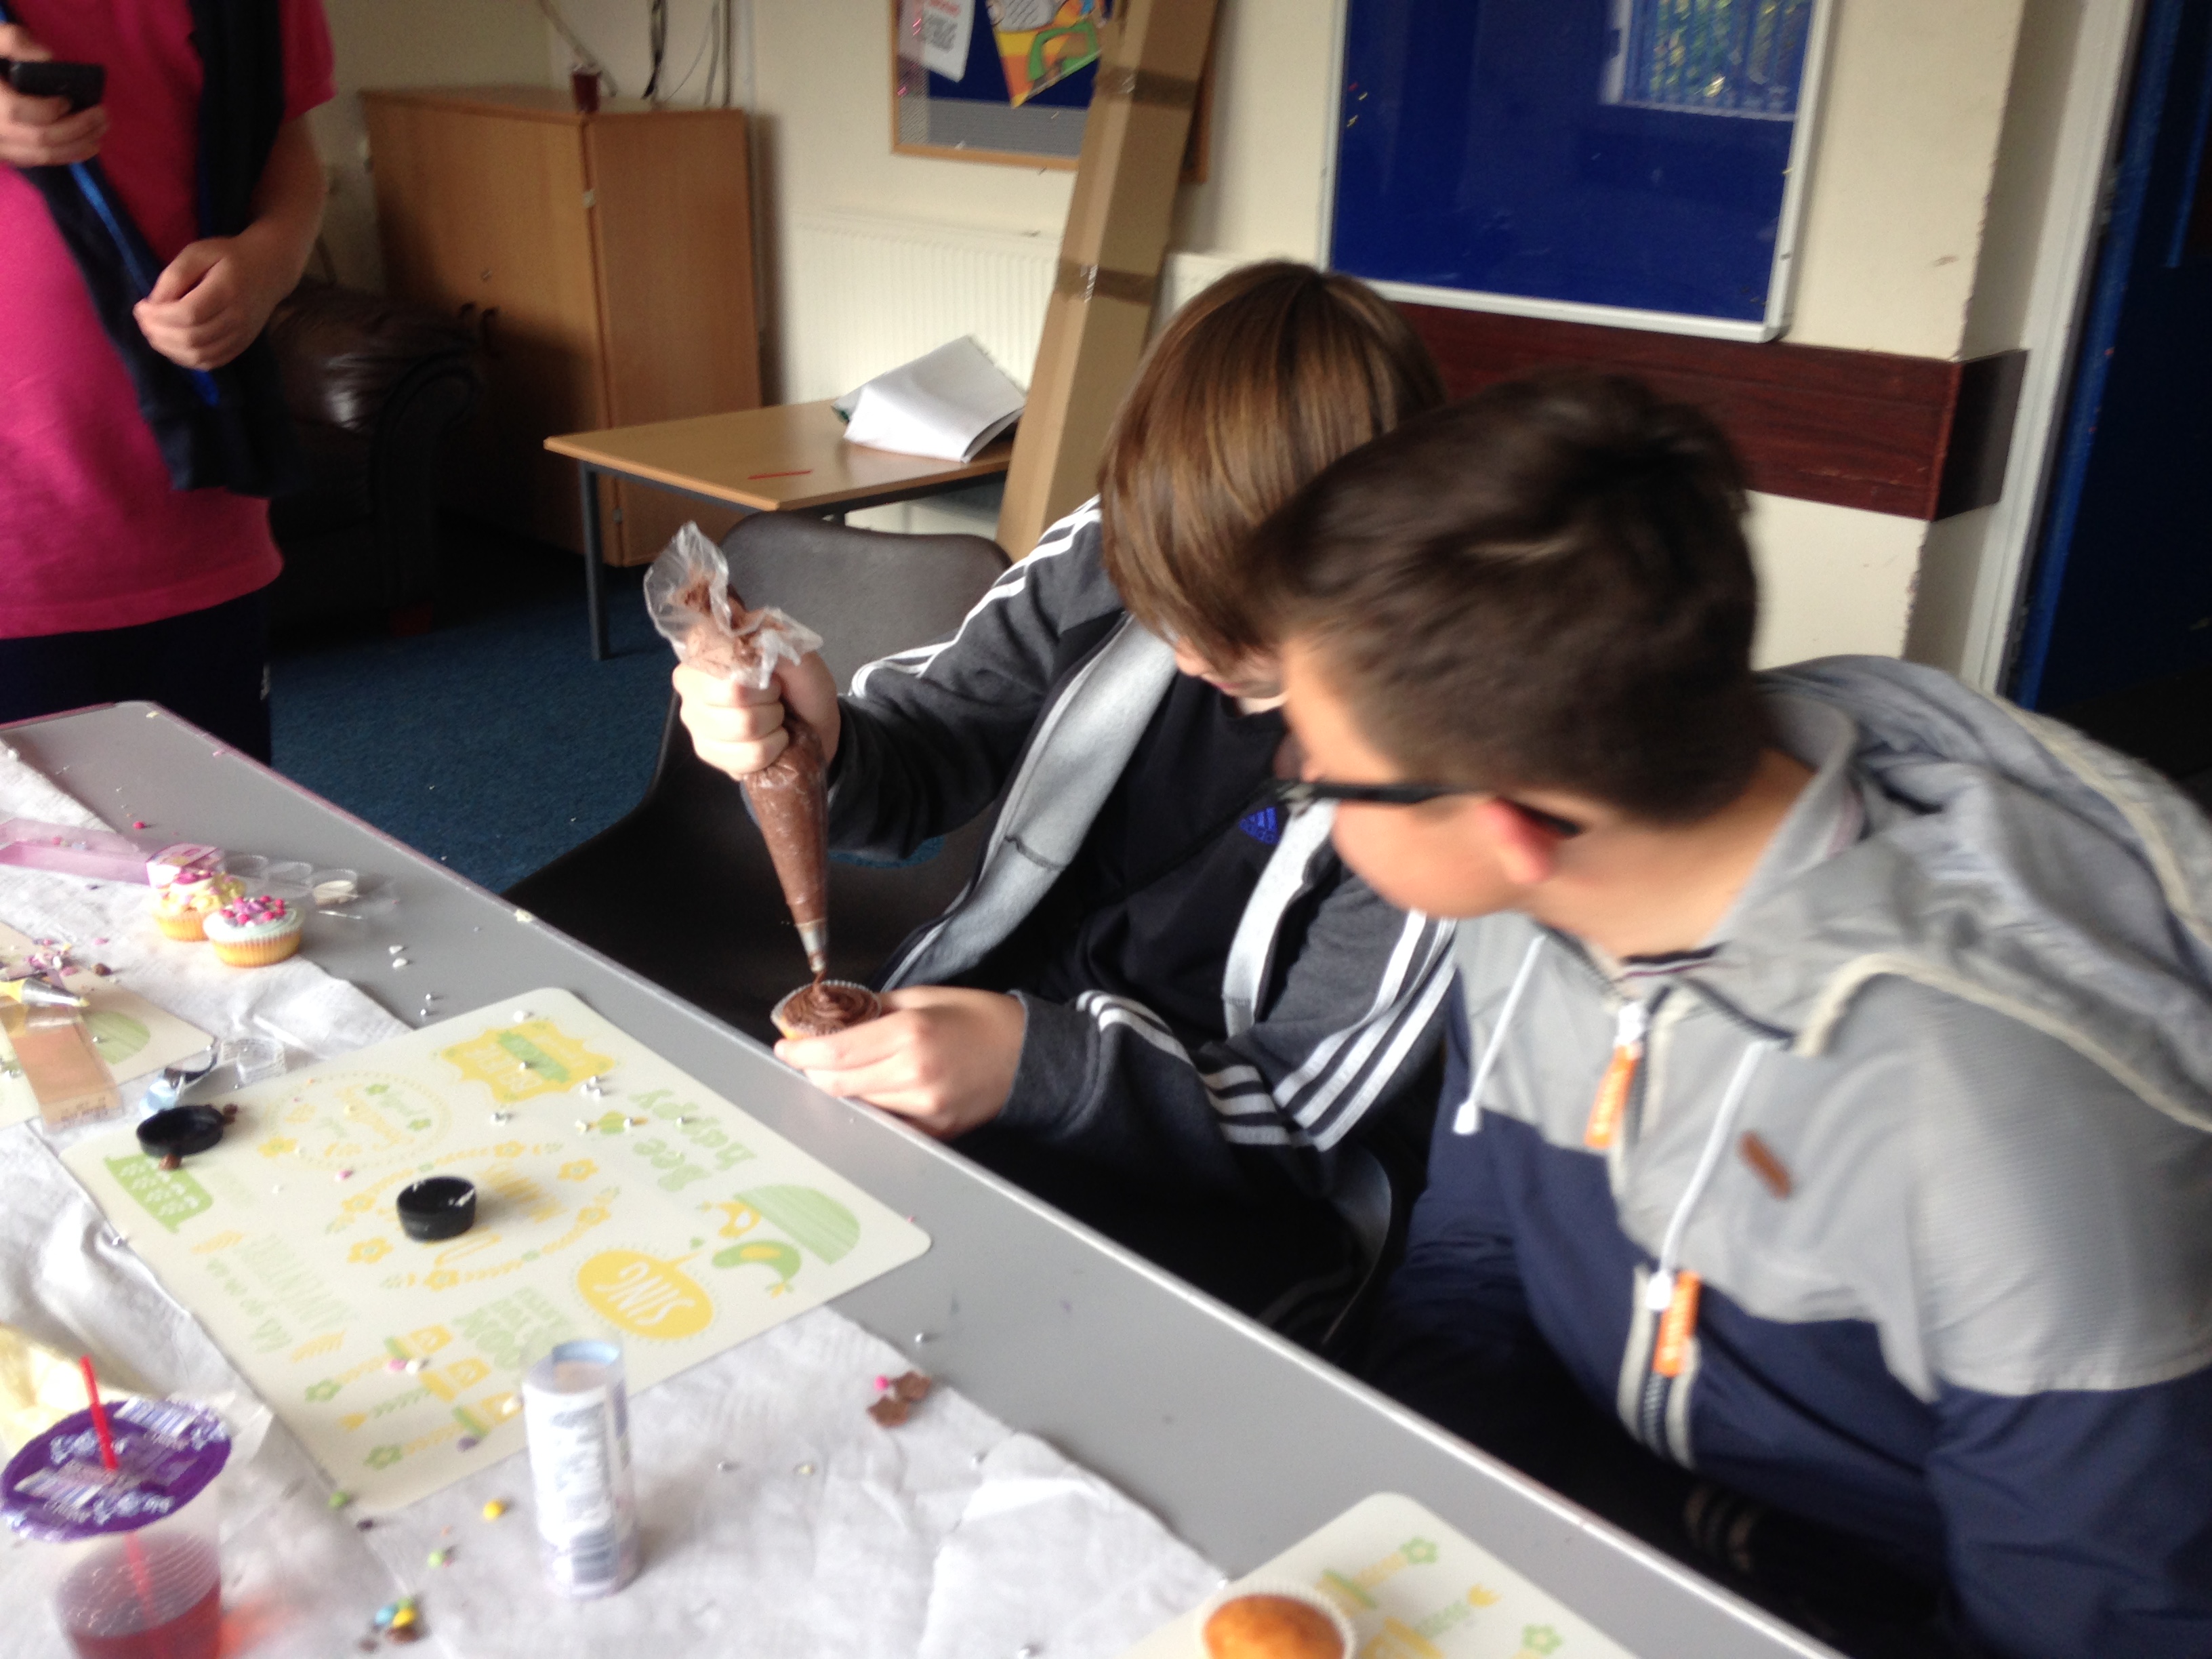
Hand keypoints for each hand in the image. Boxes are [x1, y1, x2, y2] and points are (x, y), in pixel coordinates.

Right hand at [0, 25, 106, 166]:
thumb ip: (14, 41)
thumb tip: (47, 57)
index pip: (20, 112)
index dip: (49, 109)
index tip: (69, 100)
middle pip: (40, 138)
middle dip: (78, 129)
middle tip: (103, 115)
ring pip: (42, 155)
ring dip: (78, 146)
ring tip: (101, 131)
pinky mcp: (7, 153)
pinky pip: (38, 160)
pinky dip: (66, 155)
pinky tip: (87, 145)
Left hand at [132, 228, 296, 370]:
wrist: (269, 270)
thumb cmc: (230, 256)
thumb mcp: (198, 253)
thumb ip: (175, 276)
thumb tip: (153, 305)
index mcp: (227, 290)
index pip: (188, 314)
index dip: (158, 316)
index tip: (141, 306)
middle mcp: (237, 318)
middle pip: (191, 338)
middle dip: (159, 333)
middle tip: (143, 321)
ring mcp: (241, 336)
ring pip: (199, 355)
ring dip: (169, 349)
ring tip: (153, 333)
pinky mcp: (241, 346)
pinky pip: (210, 362)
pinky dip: (185, 359)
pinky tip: (172, 346)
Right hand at [675, 651, 840, 779]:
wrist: (815, 726)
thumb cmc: (802, 687)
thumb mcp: (801, 657)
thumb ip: (779, 642)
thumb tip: (757, 642)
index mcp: (709, 649)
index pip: (724, 659)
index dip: (759, 675)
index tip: (773, 679)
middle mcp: (690, 681)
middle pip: (733, 696)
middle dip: (770, 703)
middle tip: (776, 702)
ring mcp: (693, 718)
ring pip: (740, 729)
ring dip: (772, 729)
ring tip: (774, 722)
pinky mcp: (705, 751)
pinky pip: (742, 758)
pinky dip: (769, 752)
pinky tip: (768, 742)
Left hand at [774, 987, 1023, 1137]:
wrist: (1030, 1056)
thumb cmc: (981, 1019)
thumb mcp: (926, 998)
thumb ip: (877, 1009)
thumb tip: (837, 1019)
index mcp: (910, 1035)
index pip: (836, 1052)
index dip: (802, 1052)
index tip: (785, 1047)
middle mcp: (913, 1076)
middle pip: (838, 1085)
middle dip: (814, 1071)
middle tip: (805, 1057)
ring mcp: (925, 1109)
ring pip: (859, 1105)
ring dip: (841, 1089)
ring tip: (840, 1070)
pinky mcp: (935, 1131)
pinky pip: (887, 1123)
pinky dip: (871, 1107)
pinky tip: (872, 1091)